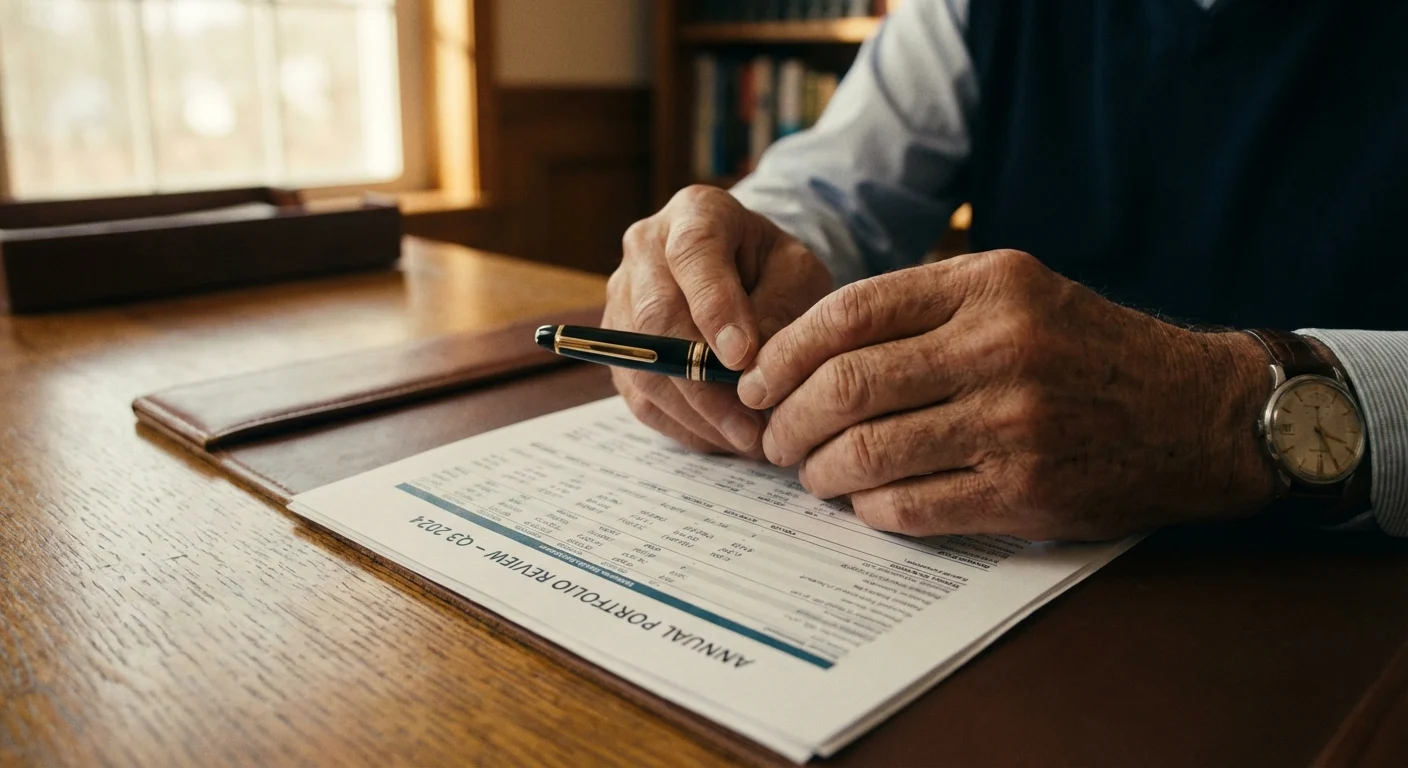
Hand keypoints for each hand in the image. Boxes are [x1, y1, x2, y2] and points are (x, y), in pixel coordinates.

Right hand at [604, 185, 833, 455]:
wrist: (745, 272)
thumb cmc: (775, 270)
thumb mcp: (798, 275)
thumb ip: (780, 308)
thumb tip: (749, 365)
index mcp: (696, 213)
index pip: (693, 254)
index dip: (714, 307)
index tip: (743, 357)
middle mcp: (645, 248)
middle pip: (656, 316)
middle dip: (704, 379)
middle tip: (751, 423)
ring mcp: (622, 296)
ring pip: (642, 364)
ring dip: (695, 412)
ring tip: (746, 440)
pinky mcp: (617, 345)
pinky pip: (639, 394)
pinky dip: (682, 423)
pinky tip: (723, 437)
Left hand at [737, 250, 1277, 539]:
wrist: (1197, 414)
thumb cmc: (1087, 350)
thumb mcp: (1017, 291)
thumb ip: (923, 304)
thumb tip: (808, 350)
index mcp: (989, 283)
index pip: (848, 312)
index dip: (784, 353)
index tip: (757, 381)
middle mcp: (999, 347)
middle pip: (845, 385)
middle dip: (786, 419)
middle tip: (772, 437)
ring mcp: (1014, 423)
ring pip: (868, 451)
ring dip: (818, 470)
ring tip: (810, 472)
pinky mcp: (1024, 490)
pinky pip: (910, 506)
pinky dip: (868, 507)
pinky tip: (862, 500)